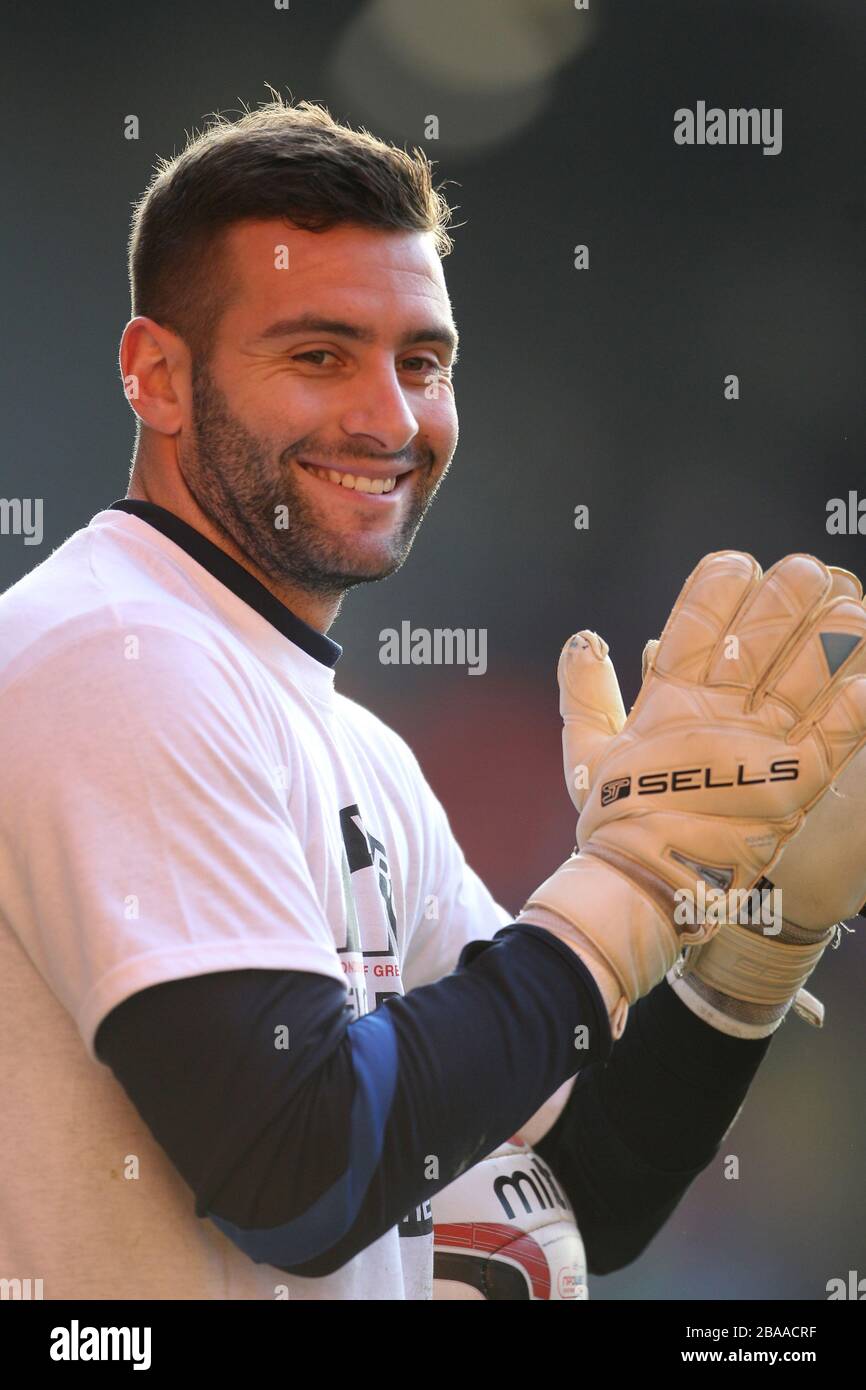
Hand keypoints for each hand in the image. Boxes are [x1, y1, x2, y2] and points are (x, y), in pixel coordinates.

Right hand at [516, 552, 865, 1039]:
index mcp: (667, 698)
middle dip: (789, 594)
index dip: (721, 582)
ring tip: (854, 606)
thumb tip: (583, 639)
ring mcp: (758, 745)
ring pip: (810, 668)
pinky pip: (839, 730)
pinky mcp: (797, 784)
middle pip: (762, 629)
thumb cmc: (614, 826)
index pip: (697, 616)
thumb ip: (586, 693)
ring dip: (837, 632)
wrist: (641, 892)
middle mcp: (716, 711)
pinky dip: (857, 700)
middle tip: (810, 572)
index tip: (741, 562)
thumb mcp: (587, 753)